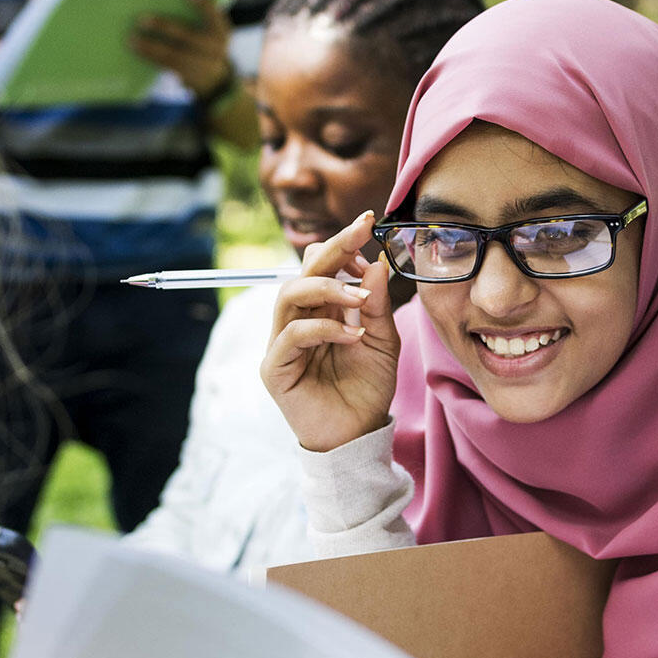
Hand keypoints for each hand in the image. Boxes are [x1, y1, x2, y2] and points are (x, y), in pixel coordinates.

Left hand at [129, 0, 234, 97]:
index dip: (203, 3)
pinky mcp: (188, 77)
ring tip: (131, 38)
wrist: (215, 78)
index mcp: (220, 31)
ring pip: (172, 55)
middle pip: (187, 36)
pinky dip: (149, 56)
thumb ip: (193, 15)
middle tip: (141, 18)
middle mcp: (214, 49)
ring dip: (149, 46)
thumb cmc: (204, 42)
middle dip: (163, 27)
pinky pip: (166, 66)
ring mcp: (202, 66)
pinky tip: (135, 48)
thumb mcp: (207, 29)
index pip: (214, 14)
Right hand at [263, 211, 402, 452]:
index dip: (342, 243)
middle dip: (332, 250)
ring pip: (288, 295)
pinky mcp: (275, 368)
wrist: (357, 435)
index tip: (367, 222)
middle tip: (361, 234)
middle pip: (301, 271)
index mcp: (320, 309)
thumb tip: (375, 262)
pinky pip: (291, 335)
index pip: (321, 265)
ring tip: (359, 298)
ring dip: (326, 288)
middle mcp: (297, 320)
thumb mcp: (382, 341)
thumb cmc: (366, 388)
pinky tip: (353, 336)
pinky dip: (324, 329)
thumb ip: (377, 305)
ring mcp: (282, 343)